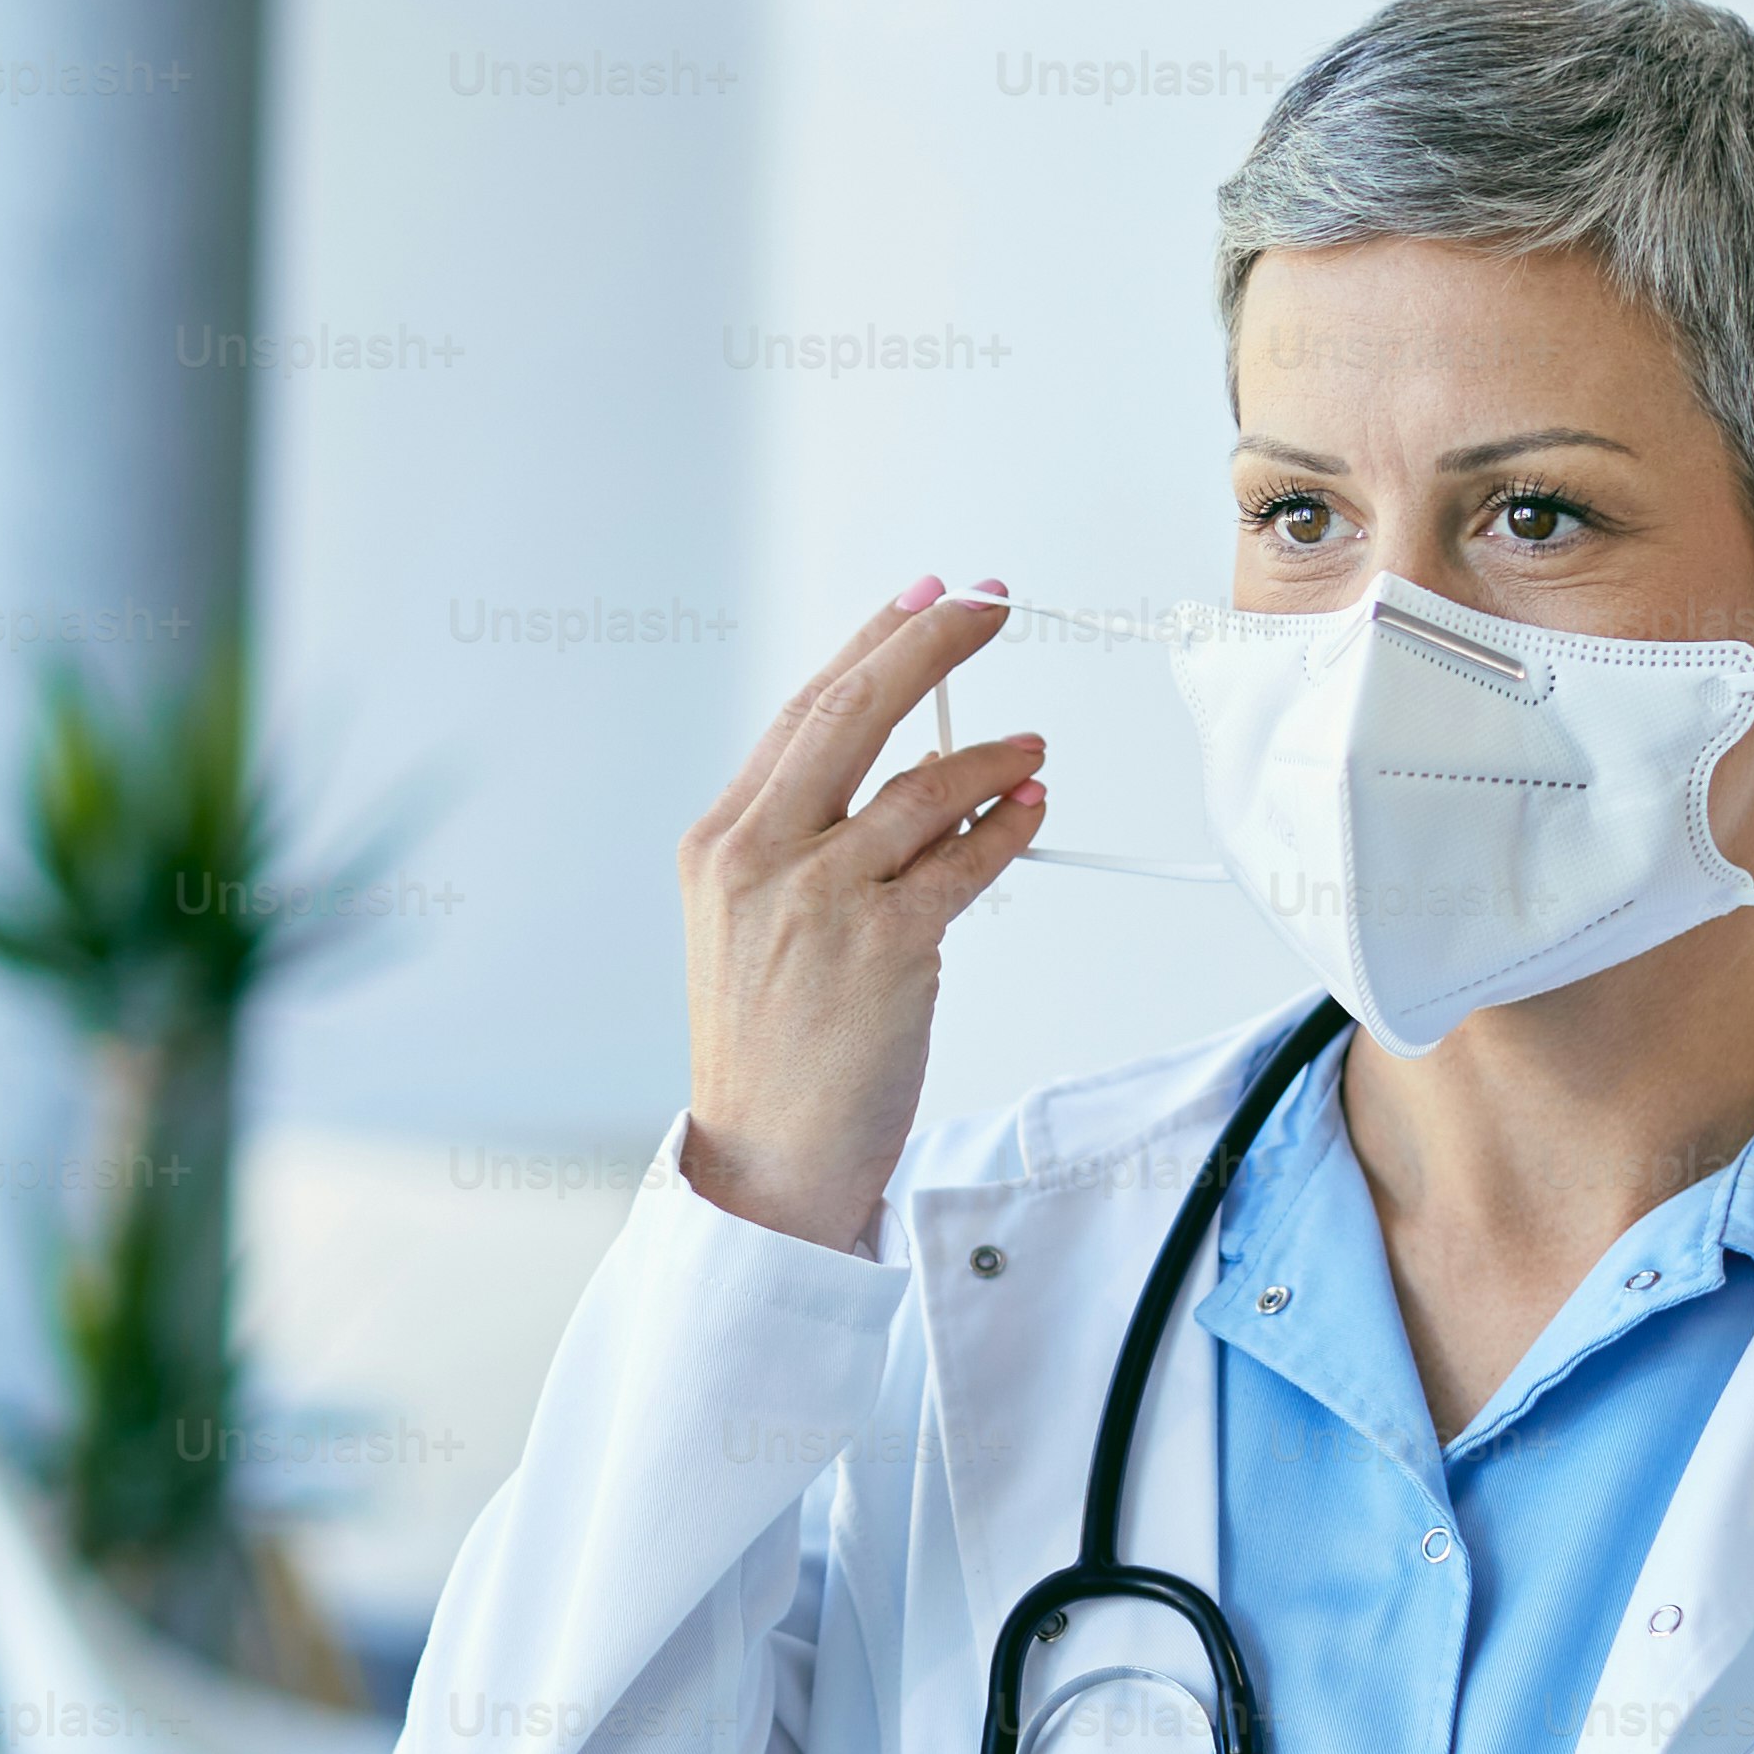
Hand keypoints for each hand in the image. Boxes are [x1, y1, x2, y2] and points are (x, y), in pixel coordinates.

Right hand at [676, 579, 1049, 1251]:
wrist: (766, 1158)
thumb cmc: (771, 1050)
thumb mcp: (753, 924)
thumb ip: (808, 842)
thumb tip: (904, 767)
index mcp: (721, 842)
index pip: (806, 712)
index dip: (875, 642)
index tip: (926, 594)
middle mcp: (760, 858)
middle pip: (857, 711)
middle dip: (935, 641)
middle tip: (990, 602)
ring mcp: (820, 899)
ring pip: (924, 784)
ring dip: (993, 755)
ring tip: (1031, 751)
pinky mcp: (884, 945)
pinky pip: (964, 860)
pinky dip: (1006, 826)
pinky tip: (1028, 811)